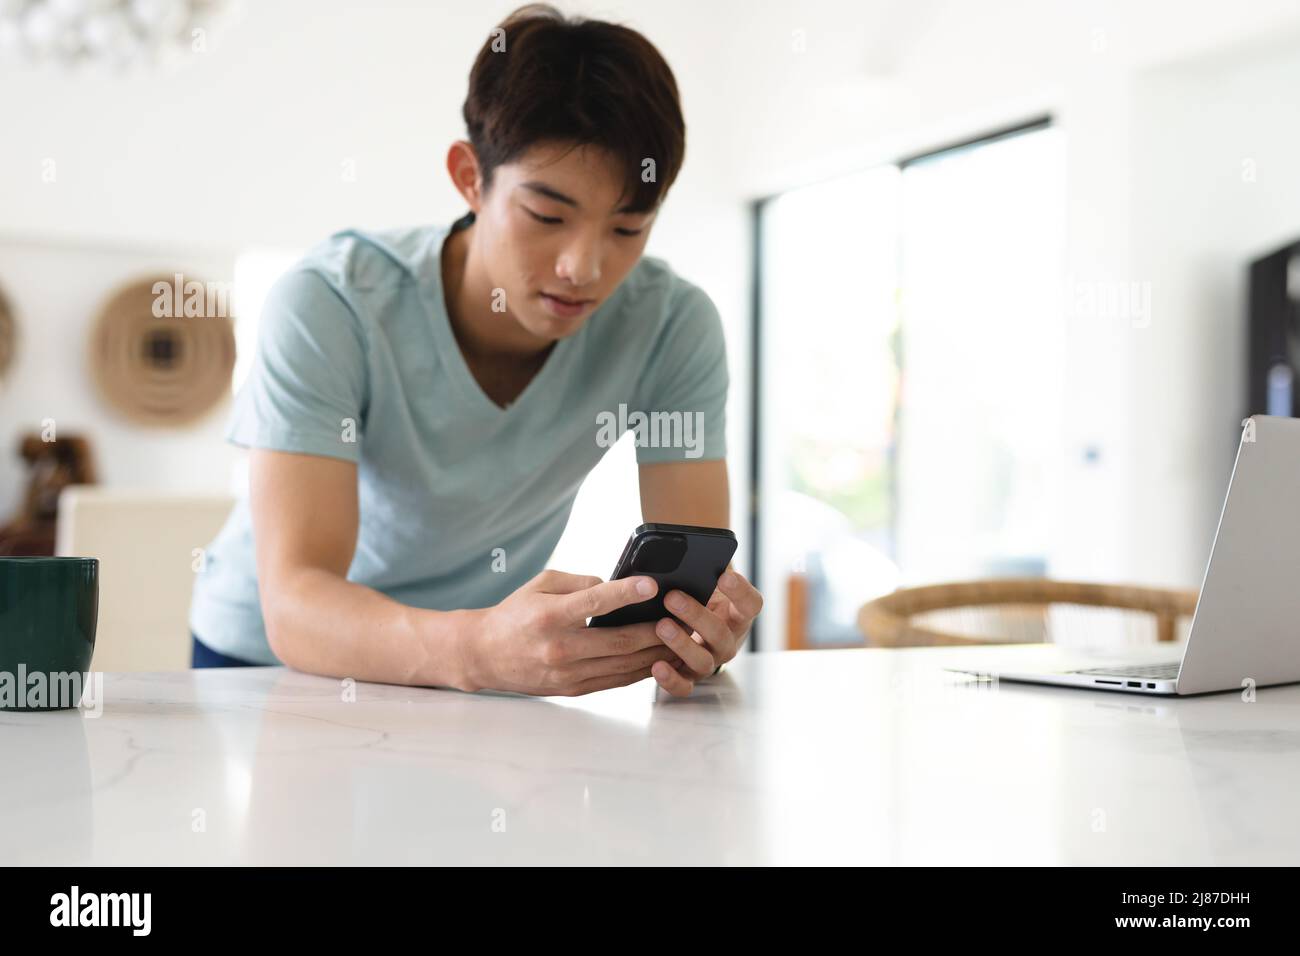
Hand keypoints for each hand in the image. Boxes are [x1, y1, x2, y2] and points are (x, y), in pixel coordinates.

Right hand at [466, 569, 682, 695]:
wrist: (485, 655)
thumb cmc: (515, 614)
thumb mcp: (540, 584)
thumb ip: (578, 583)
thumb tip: (615, 585)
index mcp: (550, 616)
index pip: (594, 602)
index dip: (626, 593)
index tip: (652, 584)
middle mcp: (560, 648)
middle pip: (620, 641)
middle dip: (657, 630)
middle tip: (685, 618)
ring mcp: (568, 674)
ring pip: (624, 665)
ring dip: (657, 653)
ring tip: (683, 640)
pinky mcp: (574, 689)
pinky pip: (617, 680)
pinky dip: (641, 670)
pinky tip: (660, 658)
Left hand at [649, 566, 763, 697]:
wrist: (690, 625)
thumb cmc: (697, 597)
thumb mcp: (704, 584)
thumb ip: (698, 573)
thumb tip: (674, 557)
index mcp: (738, 614)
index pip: (751, 604)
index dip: (740, 591)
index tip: (724, 575)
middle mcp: (729, 640)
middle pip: (721, 634)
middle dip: (696, 615)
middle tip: (672, 597)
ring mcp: (710, 661)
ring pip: (703, 661)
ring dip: (681, 644)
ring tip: (662, 626)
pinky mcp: (690, 678)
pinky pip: (684, 686)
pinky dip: (671, 679)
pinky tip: (657, 666)